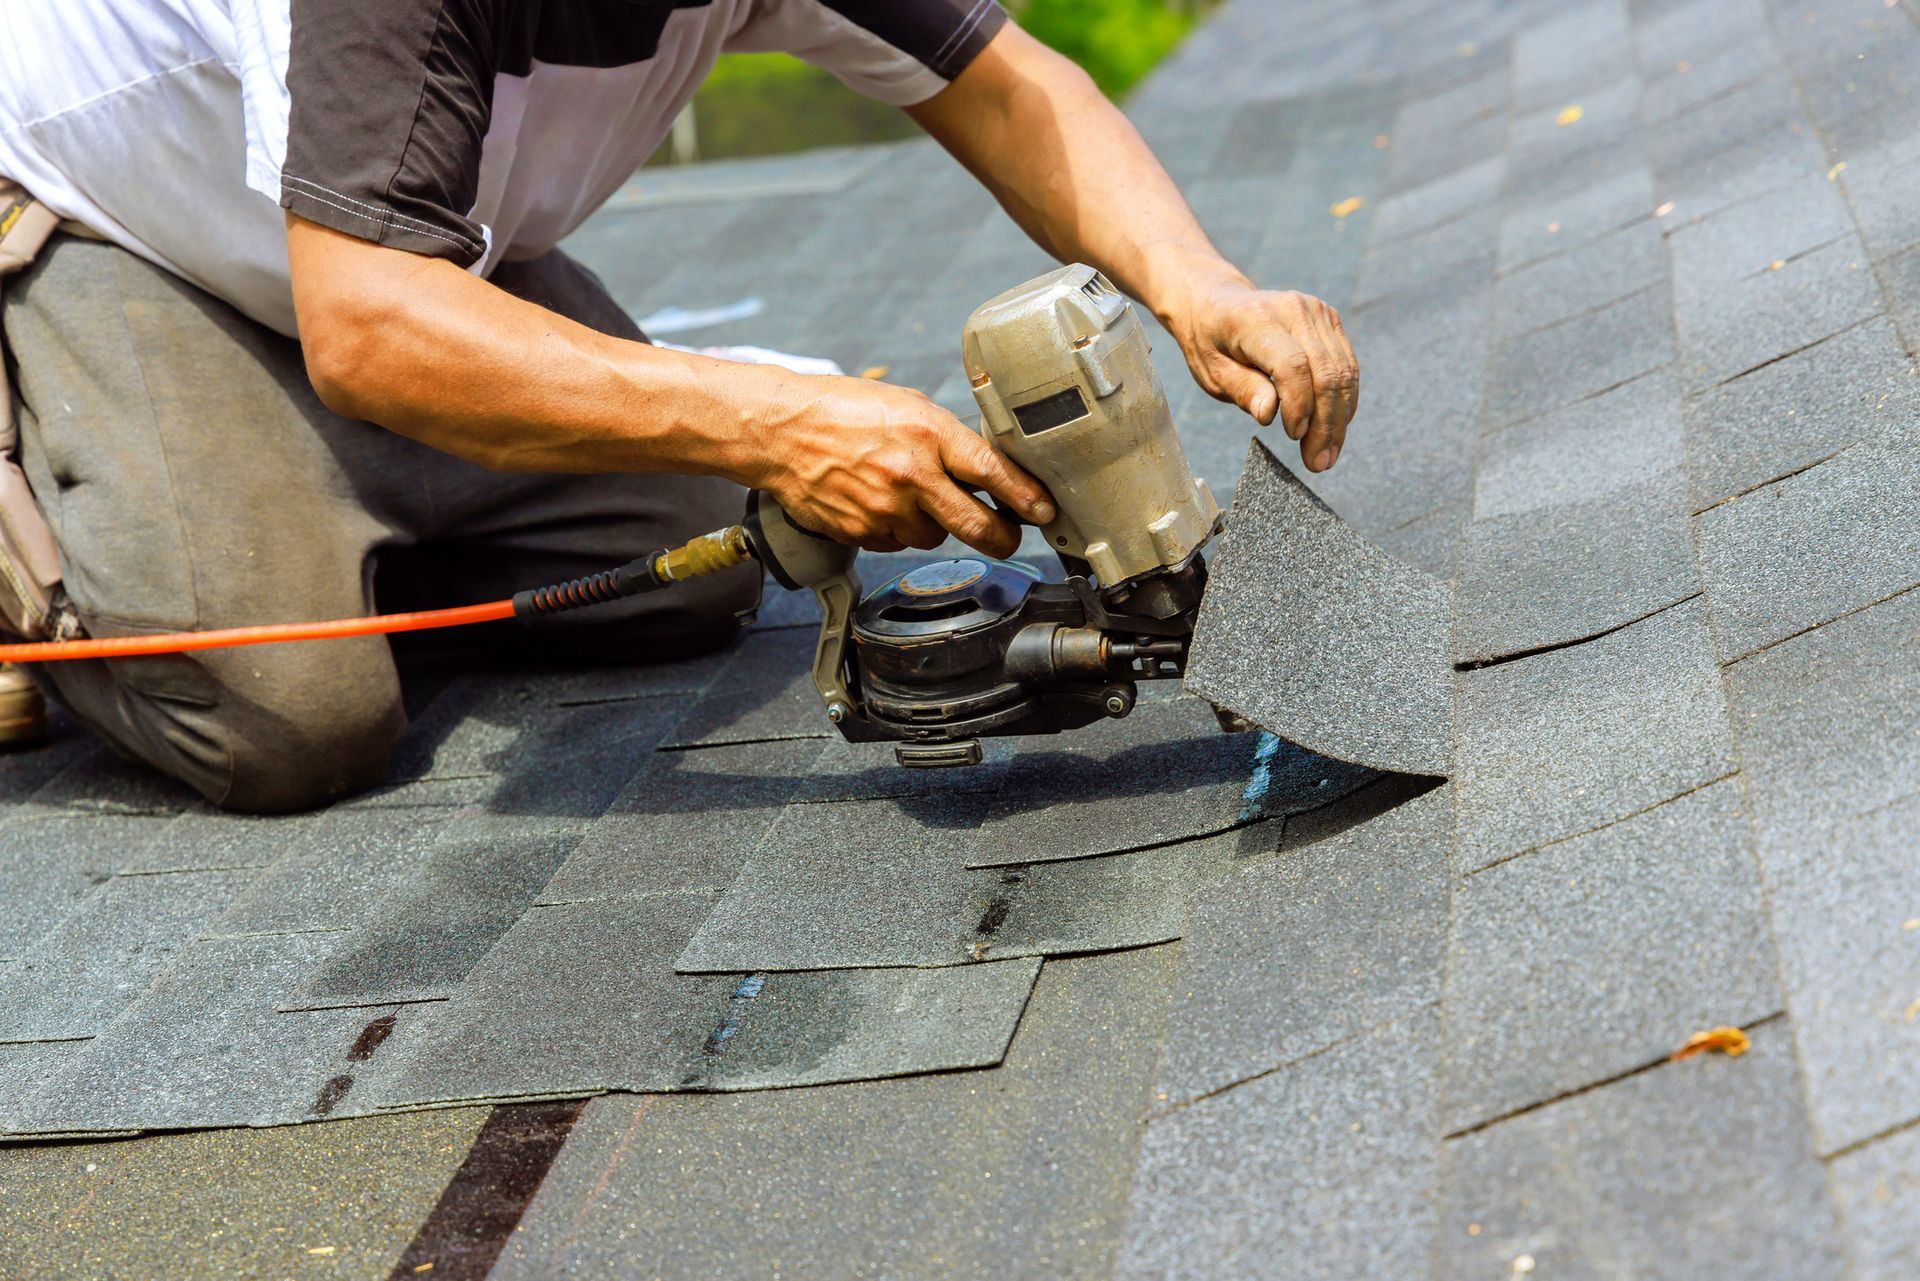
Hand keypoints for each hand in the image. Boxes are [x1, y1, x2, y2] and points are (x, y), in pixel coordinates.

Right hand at [754, 376, 1056, 555]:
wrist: (780, 431)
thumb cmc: (843, 409)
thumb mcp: (906, 405)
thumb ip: (946, 438)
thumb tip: (987, 470)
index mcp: (927, 433)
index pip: (991, 472)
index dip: (1025, 497)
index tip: (1045, 511)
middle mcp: (910, 474)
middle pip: (975, 525)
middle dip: (1002, 537)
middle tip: (1010, 536)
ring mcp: (884, 508)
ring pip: (933, 538)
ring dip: (934, 525)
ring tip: (910, 495)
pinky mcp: (862, 532)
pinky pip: (896, 543)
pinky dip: (896, 529)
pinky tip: (878, 501)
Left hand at [1172, 277, 1358, 472]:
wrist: (1217, 301)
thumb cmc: (1210, 341)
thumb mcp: (1211, 372)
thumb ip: (1242, 390)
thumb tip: (1269, 413)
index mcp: (1256, 319)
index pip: (1292, 365)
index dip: (1299, 405)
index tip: (1294, 436)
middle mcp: (1293, 309)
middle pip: (1325, 372)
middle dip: (1326, 423)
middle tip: (1318, 462)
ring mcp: (1316, 311)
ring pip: (1343, 372)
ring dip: (1340, 419)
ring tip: (1327, 455)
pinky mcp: (1329, 320)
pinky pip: (1347, 366)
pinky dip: (1344, 401)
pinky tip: (1333, 429)